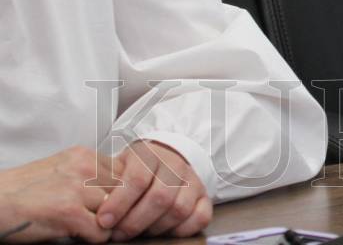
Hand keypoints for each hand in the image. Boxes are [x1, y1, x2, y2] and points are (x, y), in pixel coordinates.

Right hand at [0, 147, 121, 242]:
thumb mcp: (62, 171)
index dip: (122, 193)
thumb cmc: (24, 193)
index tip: (113, 205)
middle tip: (99, 219)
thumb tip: (122, 189)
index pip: (127, 173)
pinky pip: (101, 232)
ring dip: (104, 224)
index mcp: (84, 156)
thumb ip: (91, 174)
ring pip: (117, 213)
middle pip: (125, 193)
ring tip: (84, 226)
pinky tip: (75, 234)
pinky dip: (92, 239)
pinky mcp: (70, 212)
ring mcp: (78, 188)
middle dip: (116, 209)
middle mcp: (85, 166)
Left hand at [96, 141, 210, 240]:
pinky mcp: (204, 196)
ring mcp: (193, 180)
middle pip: (160, 197)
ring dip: (155, 228)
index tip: (103, 221)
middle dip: (135, 221)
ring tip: (138, 233)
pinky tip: (164, 233)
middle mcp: (176, 165)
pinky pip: (201, 216)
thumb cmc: (132, 170)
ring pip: (179, 209)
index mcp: (151, 155)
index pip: (138, 179)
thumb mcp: (117, 168)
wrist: (162, 159)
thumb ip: (107, 185)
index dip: (119, 203)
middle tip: (118, 233)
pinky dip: (183, 229)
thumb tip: (92, 213)